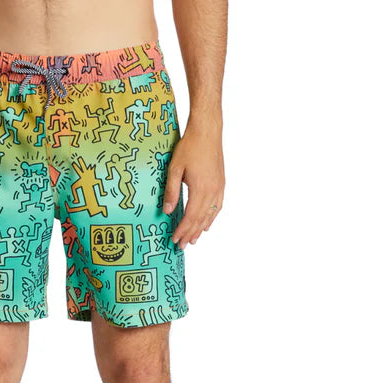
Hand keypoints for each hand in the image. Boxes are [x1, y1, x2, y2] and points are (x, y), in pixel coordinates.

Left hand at [163, 126, 224, 249]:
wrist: (207, 130)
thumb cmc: (189, 147)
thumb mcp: (174, 169)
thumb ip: (171, 192)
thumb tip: (167, 211)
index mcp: (200, 189)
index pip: (190, 216)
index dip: (183, 230)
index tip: (175, 239)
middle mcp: (212, 191)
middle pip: (201, 219)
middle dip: (191, 233)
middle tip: (182, 245)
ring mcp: (219, 187)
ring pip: (210, 214)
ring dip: (201, 228)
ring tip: (194, 239)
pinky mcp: (221, 182)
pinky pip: (218, 205)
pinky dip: (212, 217)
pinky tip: (207, 223)